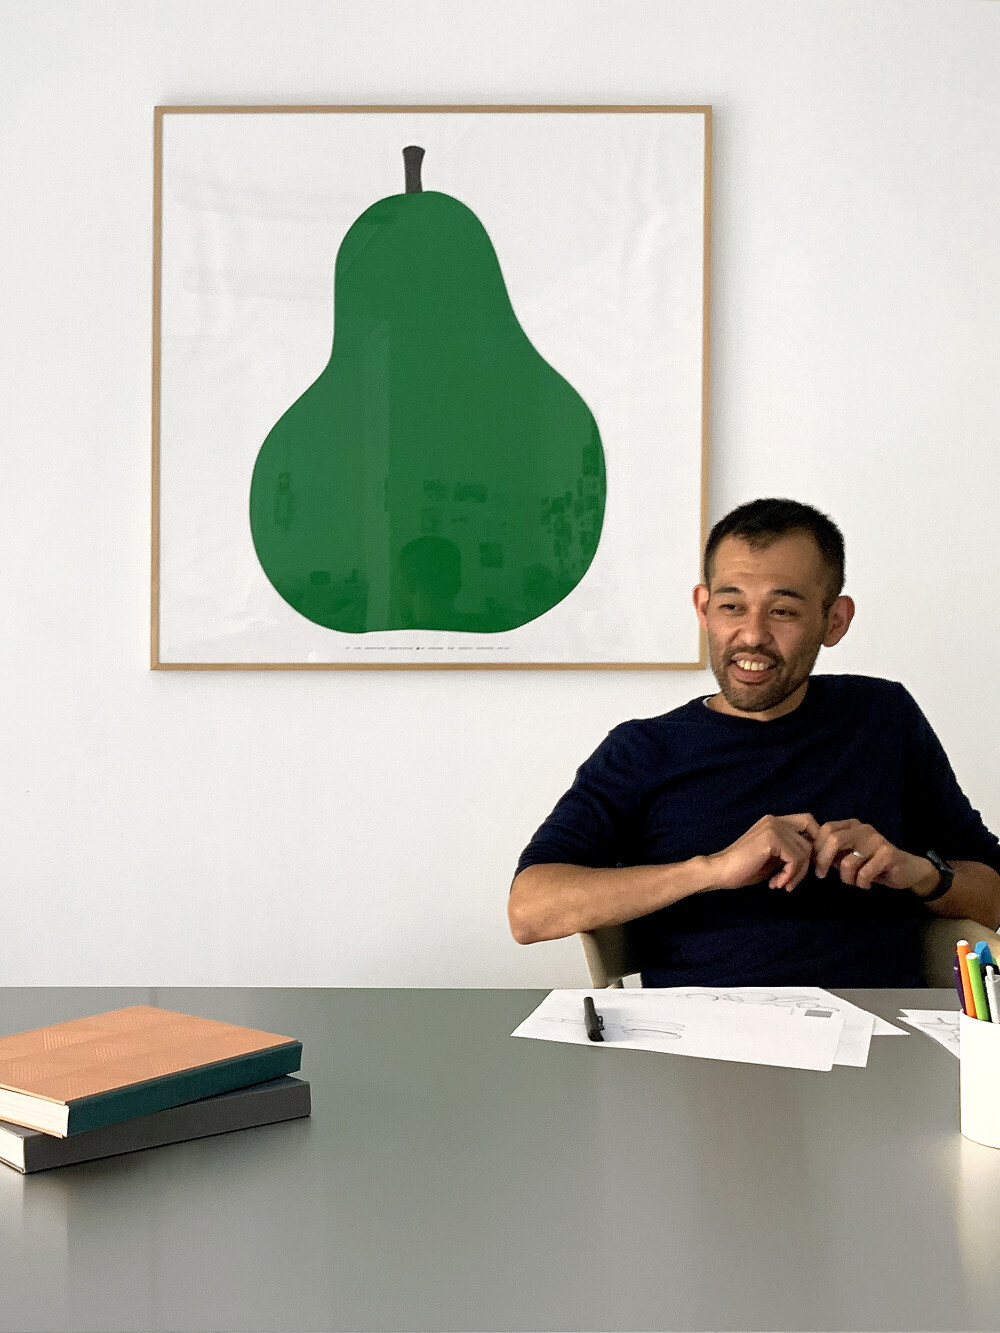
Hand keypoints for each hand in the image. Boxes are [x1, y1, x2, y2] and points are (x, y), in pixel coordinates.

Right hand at [707, 813, 823, 892]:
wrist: (720, 871)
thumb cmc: (744, 868)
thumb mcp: (773, 858)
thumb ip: (791, 851)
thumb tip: (815, 856)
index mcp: (775, 822)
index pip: (809, 823)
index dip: (814, 844)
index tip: (804, 868)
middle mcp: (775, 820)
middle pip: (812, 836)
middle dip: (810, 861)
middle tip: (796, 880)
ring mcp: (773, 827)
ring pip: (806, 850)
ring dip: (797, 873)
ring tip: (782, 884)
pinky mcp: (771, 839)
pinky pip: (796, 858)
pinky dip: (790, 875)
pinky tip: (776, 883)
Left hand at [811, 819, 935, 891]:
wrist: (907, 870)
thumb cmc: (872, 864)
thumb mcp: (848, 855)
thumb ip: (833, 852)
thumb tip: (810, 856)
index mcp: (852, 825)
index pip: (826, 829)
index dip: (817, 848)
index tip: (816, 866)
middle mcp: (864, 829)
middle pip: (834, 839)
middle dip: (823, 861)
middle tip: (822, 876)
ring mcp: (877, 840)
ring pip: (848, 862)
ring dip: (846, 878)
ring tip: (854, 881)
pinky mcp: (888, 854)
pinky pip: (864, 874)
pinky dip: (861, 884)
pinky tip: (867, 884)